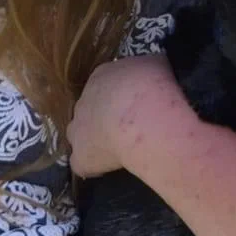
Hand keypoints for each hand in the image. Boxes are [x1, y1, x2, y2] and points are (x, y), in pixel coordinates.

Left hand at [68, 54, 193, 177]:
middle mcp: (84, 101)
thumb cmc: (155, 86)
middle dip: (107, 118)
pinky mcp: (81, 158)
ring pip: (80, 135)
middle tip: (131, 127)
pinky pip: (82, 164)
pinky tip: (111, 169)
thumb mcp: (157, 65)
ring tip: (120, 149)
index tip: (135, 107)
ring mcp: (78, 130)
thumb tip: (154, 75)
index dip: (120, 98)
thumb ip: (149, 71)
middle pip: (90, 110)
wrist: (144, 117)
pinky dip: (93, 167)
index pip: (105, 87)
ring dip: (95, 141)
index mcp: (102, 76)